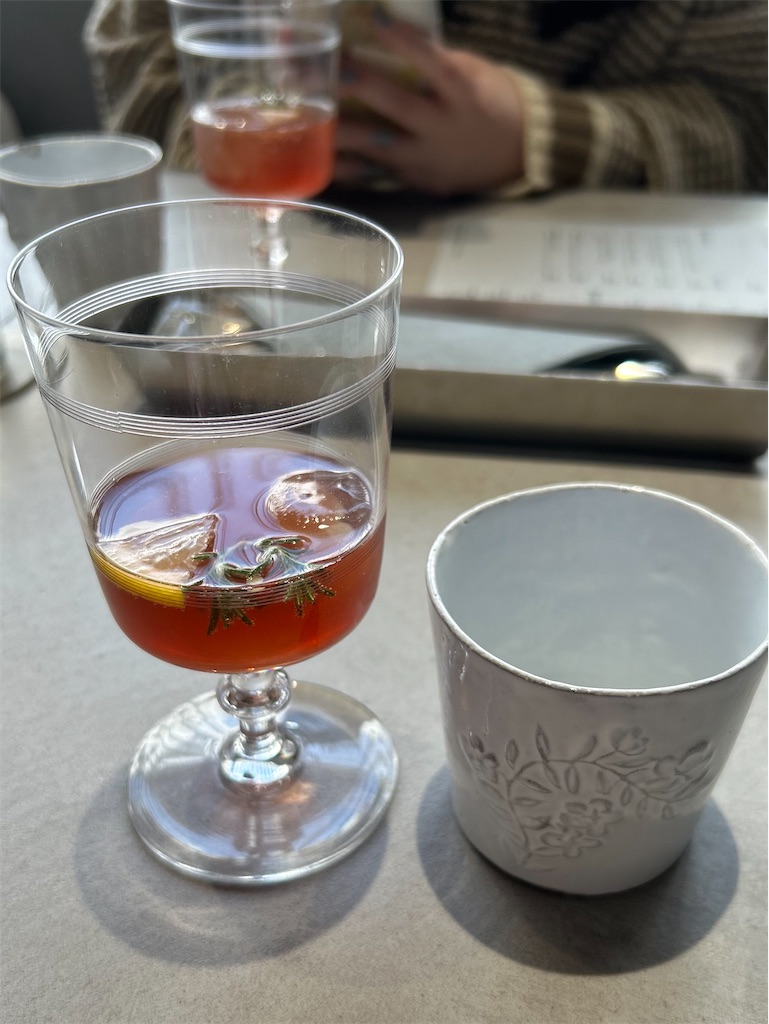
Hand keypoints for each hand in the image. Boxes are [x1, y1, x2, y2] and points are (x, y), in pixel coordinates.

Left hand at [335, 16, 523, 195]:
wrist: (520, 153)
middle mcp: (445, 128)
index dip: (405, 42)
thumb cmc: (491, 101)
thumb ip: (434, 60)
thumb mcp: (472, 72)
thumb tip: (387, 32)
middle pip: (397, 105)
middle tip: (323, 69)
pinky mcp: (419, 180)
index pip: (433, 63)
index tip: (375, 17)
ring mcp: (430, 159)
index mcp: (464, 94)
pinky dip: (350, 166)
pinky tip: (321, 157)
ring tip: (307, 116)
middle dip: (358, 85)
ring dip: (341, 130)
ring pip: (380, 145)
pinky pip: (379, 173)